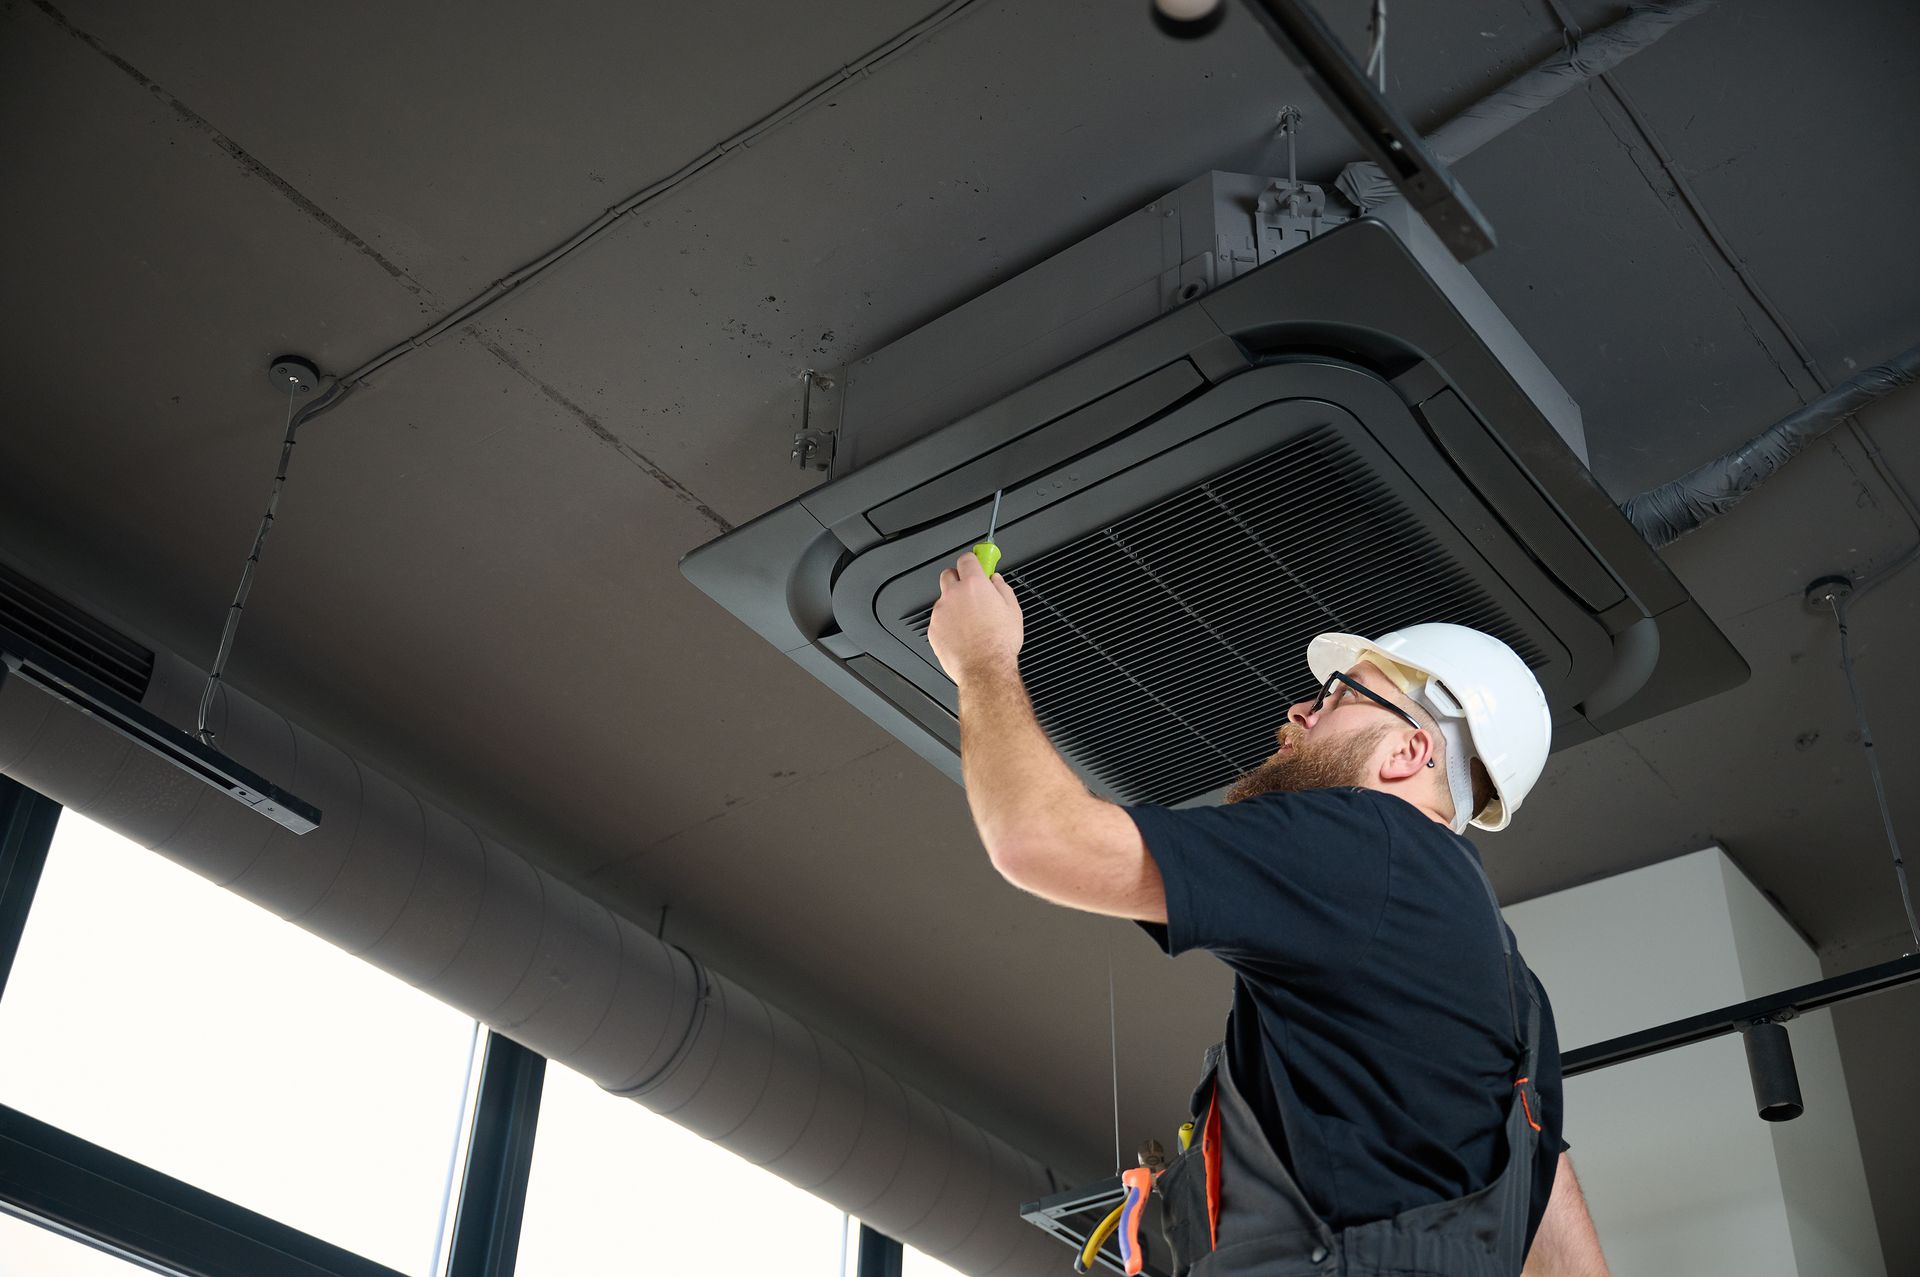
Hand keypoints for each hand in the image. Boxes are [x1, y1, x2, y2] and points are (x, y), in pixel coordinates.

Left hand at [927, 552, 1023, 684]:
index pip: (966, 559)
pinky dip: (947, 624)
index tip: (976, 564)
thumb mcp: (1013, 610)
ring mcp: (940, 612)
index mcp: (974, 585)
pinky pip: (939, 620)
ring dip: (953, 605)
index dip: (972, 561)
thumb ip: (1002, 588)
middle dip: (958, 579)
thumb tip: (996, 580)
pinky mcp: (933, 629)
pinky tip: (962, 634)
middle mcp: (953, 595)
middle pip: (948, 574)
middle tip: (970, 590)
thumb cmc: (999, 643)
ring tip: (970, 621)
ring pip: (943, 600)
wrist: (985, 669)